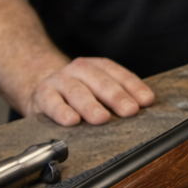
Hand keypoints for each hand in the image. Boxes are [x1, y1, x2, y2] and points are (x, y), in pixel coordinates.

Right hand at [23, 57, 155, 125]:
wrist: (40, 86)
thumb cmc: (78, 91)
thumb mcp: (97, 88)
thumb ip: (117, 97)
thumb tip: (141, 110)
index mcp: (97, 67)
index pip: (119, 75)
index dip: (134, 87)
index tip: (146, 101)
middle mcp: (79, 70)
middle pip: (100, 82)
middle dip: (117, 97)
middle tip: (130, 110)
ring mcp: (60, 80)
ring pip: (77, 92)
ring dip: (91, 106)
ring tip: (102, 118)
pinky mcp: (42, 95)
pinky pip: (52, 103)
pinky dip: (62, 112)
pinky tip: (72, 121)